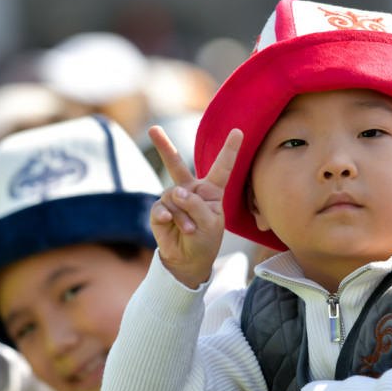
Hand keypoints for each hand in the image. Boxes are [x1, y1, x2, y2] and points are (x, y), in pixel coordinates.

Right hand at [149, 126, 242, 288]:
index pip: (221, 168)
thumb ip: (197, 205)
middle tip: (153, 129)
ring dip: (183, 215)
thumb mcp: (211, 224)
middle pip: (177, 165)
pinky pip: (161, 207)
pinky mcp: (160, 211)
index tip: (238, 131)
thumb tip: (176, 193)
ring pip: (174, 196)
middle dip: (164, 147)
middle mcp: (191, 190)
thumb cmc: (205, 240)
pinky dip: (168, 215)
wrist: (188, 261)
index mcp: (211, 191)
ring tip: (189, 229)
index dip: (229, 150)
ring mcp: (173, 200)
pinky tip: (169, 221)